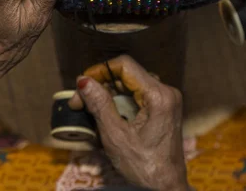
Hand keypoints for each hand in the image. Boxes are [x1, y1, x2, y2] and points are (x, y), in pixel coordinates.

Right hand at [69, 56, 189, 190]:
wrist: (167, 186)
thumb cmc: (145, 166)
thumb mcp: (116, 135)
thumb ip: (100, 104)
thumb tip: (84, 81)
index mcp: (159, 96)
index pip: (125, 66)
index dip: (100, 70)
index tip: (82, 84)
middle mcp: (166, 92)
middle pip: (127, 75)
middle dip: (101, 86)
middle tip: (79, 102)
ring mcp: (166, 100)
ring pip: (130, 85)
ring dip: (108, 95)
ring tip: (88, 110)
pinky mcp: (163, 108)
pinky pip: (137, 96)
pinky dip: (119, 102)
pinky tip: (105, 115)